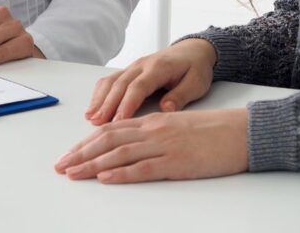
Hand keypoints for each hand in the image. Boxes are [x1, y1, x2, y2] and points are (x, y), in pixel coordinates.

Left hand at [55, 108, 248, 182]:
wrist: (238, 132)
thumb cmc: (210, 132)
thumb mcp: (176, 127)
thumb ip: (152, 134)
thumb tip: (129, 147)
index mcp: (152, 121)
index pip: (111, 130)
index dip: (87, 142)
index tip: (69, 154)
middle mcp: (152, 130)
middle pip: (108, 140)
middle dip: (81, 153)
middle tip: (61, 166)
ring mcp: (163, 146)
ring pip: (120, 153)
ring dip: (93, 164)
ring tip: (73, 173)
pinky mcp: (176, 162)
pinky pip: (143, 168)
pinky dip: (121, 173)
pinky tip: (105, 178)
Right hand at [86, 39, 216, 124]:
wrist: (194, 50)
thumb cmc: (195, 68)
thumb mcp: (196, 83)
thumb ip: (181, 95)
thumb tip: (166, 108)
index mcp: (159, 67)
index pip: (138, 86)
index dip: (126, 104)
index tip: (117, 121)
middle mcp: (142, 65)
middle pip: (120, 84)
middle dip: (107, 104)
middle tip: (97, 124)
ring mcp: (134, 66)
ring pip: (112, 81)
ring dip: (100, 99)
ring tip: (91, 118)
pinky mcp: (130, 71)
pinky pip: (111, 80)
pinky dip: (100, 93)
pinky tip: (94, 107)